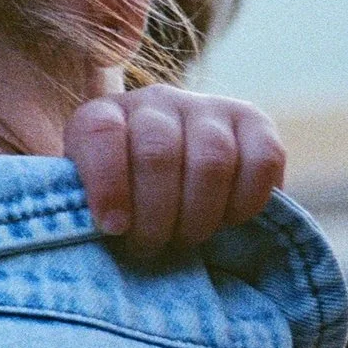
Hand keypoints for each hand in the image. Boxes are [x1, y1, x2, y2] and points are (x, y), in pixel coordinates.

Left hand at [66, 83, 285, 262]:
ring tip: (186, 239)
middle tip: (151, 246)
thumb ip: (83, 209)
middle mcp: (153, 101)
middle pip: (158, 153)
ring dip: (199, 215)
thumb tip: (109, 230)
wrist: (165, 180)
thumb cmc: (119, 205)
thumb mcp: (85, 202)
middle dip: (155, 216)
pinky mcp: (254, 120)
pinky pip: (264, 159)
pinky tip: (227, 221)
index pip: (100, 133)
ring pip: (212, 160)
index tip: (113, 228)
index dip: (107, 184)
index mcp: (102, 115)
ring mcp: (206, 106)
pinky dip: (246, 202)